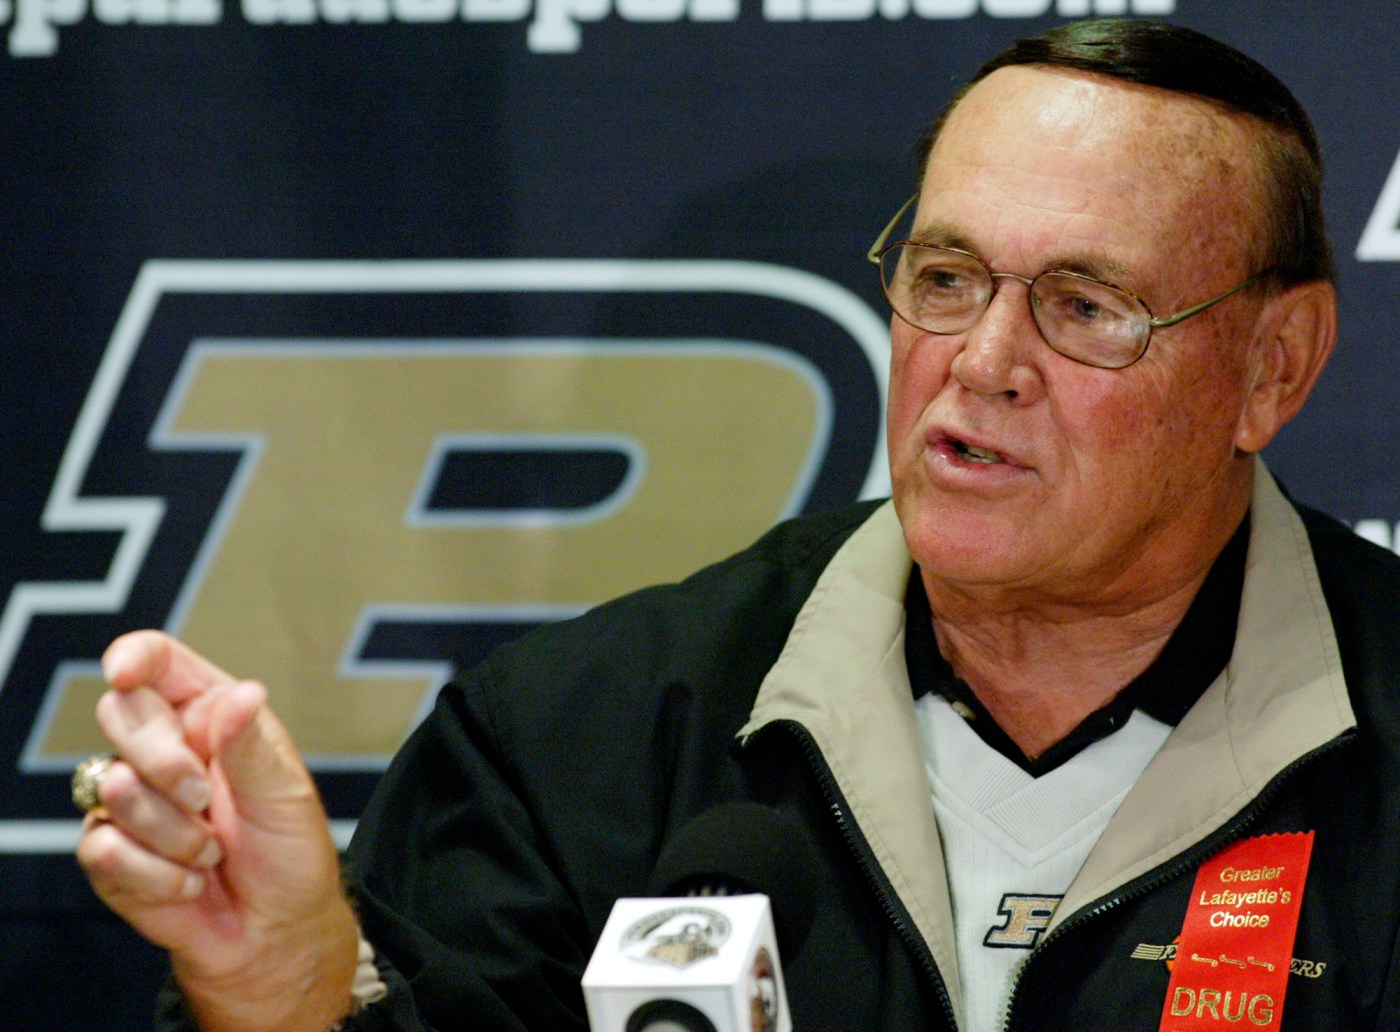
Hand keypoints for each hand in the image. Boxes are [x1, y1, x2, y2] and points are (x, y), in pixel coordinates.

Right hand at [76, 630, 359, 1031]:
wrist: (274, 932)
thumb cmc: (289, 854)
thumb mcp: (285, 796)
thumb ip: (252, 747)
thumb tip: (241, 693)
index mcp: (212, 718)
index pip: (160, 664)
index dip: (136, 657)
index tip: (126, 672)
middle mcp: (165, 749)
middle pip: (121, 714)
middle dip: (162, 760)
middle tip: (204, 799)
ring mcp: (131, 800)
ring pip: (110, 786)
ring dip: (172, 832)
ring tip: (212, 853)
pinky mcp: (110, 852)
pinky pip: (101, 847)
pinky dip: (155, 874)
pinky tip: (189, 884)